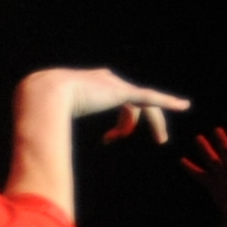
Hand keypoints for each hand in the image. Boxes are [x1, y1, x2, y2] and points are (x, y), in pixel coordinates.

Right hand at [25, 66, 191, 146]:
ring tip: (161, 141)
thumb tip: (43, 145)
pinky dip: (168, 102)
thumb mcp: (54, 119)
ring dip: (155, 123)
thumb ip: (55, 128)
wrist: (44, 93)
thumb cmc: (43, 109)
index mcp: (94, 85)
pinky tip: (184, 106)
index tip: (111, 139)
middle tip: (157, 140)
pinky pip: (150, 98)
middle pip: (135, 103)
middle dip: (143, 122)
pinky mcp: (121, 92)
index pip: (118, 102)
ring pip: (145, 104)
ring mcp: (115, 85)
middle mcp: (107, 81)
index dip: (122, 122)